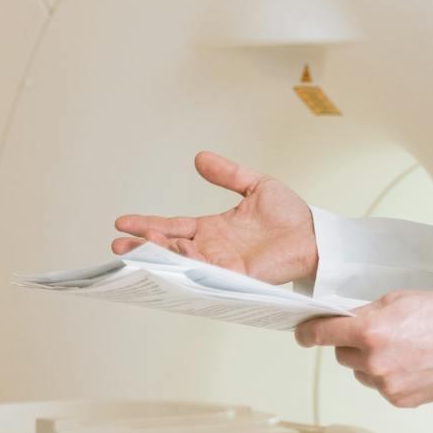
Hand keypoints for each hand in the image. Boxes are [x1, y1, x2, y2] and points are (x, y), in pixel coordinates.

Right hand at [113, 151, 317, 284]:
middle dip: (143, 246)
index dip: (148, 224)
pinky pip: (207, 271)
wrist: (315, 234)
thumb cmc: (290, 215)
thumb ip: (227, 173)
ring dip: (159, 254)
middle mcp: (212, 248)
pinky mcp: (237, 274)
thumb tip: (200, 158)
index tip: (123, 222)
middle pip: (169, 247)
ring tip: (137, 247)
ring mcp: (222, 263)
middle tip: (118, 245)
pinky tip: (172, 254)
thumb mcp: (254, 185)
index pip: (172, 226)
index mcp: (212, 229)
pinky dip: (188, 264)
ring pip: (182, 261)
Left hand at [295, 291, 432, 408]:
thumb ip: (365, 313)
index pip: (322, 334)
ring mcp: (385, 384)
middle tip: (376, 335)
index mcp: (369, 331)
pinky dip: (388, 377)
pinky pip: (380, 387)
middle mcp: (373, 361)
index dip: (308, 333)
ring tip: (401, 350)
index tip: (302, 333)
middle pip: (340, 355)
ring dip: (369, 362)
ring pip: (360, 372)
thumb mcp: (396, 300)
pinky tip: (410, 365)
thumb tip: (343, 321)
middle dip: (350, 344)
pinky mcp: (398, 399)